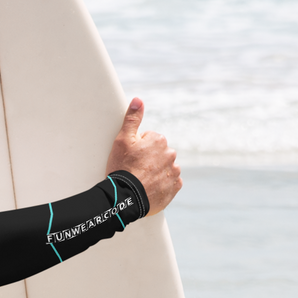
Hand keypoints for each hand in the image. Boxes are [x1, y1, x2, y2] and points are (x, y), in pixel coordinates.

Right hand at [106, 98, 181, 214]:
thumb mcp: (122, 140)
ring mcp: (174, 171)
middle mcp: (170, 154)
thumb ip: (132, 119)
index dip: (137, 150)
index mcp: (159, 140)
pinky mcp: (175, 187)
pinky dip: (162, 184)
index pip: (149, 141)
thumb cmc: (122, 168)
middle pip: (158, 154)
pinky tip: (150, 188)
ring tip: (142, 181)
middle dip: (149, 160)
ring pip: (165, 168)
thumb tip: (138, 100)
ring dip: (156, 172)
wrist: (126, 197)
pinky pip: (170, 182)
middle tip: (135, 171)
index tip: (130, 159)